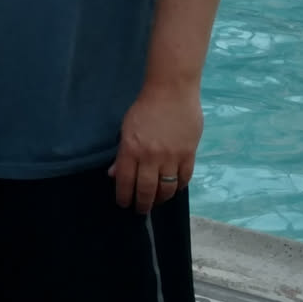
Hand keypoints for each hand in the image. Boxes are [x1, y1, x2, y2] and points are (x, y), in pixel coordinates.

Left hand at [109, 78, 203, 214]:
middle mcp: (150, 157)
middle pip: (146, 190)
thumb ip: (122, 154)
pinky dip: (178, 187)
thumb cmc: (144, 108)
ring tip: (156, 201)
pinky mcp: (188, 154)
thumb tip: (114, 174)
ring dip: (160, 199)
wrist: (171, 91)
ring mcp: (171, 157)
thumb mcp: (126, 129)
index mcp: (131, 149)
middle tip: (140, 210)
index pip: (125, 181)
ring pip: (166, 188)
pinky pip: (184, 178)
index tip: (124, 204)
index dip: (124, 196)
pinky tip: (173, 189)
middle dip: (142, 204)